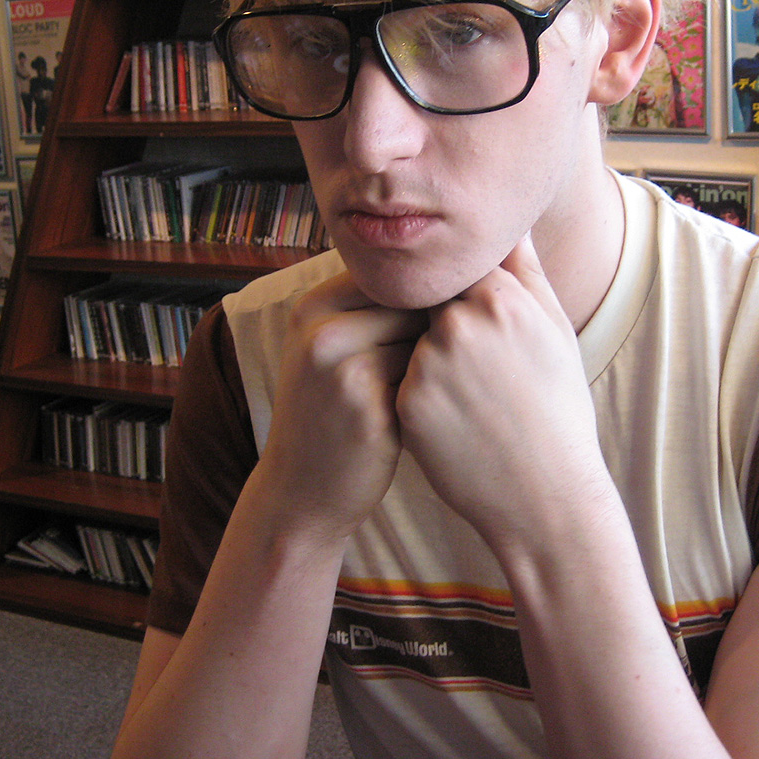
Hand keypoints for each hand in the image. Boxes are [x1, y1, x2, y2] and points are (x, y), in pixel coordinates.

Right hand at [258, 272, 427, 541]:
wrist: (301, 492)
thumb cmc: (328, 412)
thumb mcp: (325, 349)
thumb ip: (368, 307)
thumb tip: (441, 265)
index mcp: (312, 306)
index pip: (394, 277)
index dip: (427, 299)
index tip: (443, 325)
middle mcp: (322, 332)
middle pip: (414, 305)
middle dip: (439, 328)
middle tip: (457, 354)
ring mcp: (343, 371)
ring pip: (426, 340)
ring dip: (443, 359)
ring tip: (448, 381)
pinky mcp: (370, 409)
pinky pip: (427, 380)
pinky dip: (438, 391)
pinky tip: (439, 408)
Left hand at [396, 235, 611, 553]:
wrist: (547, 493)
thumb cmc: (558, 408)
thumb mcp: (555, 331)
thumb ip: (525, 271)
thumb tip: (510, 224)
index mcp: (500, 296)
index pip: (460, 271)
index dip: (471, 298)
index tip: (488, 333)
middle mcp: (460, 322)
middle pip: (433, 305)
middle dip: (448, 328)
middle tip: (484, 374)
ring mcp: (430, 363)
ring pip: (414, 343)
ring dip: (433, 363)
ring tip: (476, 402)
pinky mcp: (408, 401)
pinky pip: (404, 381)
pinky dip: (422, 397)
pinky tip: (457, 424)